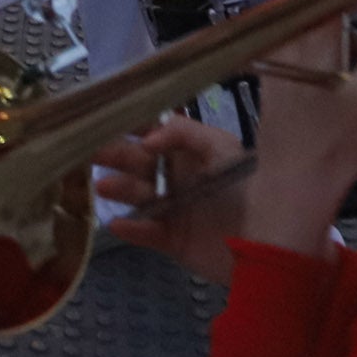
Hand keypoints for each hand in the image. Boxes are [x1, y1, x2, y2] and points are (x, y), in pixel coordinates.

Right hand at [91, 116, 248, 283]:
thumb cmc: (246, 186)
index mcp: (189, 151)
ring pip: (139, 196)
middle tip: (86, 151)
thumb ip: (182, 133)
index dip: (128, 124)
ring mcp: (174, 210)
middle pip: (138, 162)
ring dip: (120, 190)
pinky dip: (132, 229)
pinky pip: (147, 234)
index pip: (153, 131)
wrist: (271, 242)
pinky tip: (116, 223)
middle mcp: (177, 177)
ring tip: (102, 187)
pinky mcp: (174, 241)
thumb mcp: (221, 147)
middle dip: (113, 154)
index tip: (100, 115)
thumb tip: (146, 140)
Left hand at [241, 6, 356, 257]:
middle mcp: (285, 41)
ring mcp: (275, 61)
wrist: (292, 188)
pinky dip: (325, 43)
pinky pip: (301, 46)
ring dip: (335, 22)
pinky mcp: (273, 81)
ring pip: (309, 25)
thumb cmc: (337, 145)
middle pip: (317, 1)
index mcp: (311, 38)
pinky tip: (343, 64)